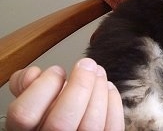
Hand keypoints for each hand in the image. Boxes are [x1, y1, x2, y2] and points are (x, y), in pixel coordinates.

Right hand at [6, 58, 123, 130]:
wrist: (68, 125)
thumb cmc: (49, 110)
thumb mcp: (31, 98)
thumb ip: (28, 84)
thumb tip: (33, 73)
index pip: (24, 114)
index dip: (44, 86)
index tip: (57, 70)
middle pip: (61, 122)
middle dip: (79, 85)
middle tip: (87, 64)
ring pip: (91, 125)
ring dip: (99, 90)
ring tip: (98, 72)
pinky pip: (111, 127)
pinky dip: (113, 103)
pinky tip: (108, 88)